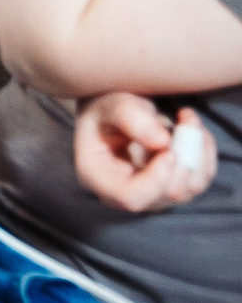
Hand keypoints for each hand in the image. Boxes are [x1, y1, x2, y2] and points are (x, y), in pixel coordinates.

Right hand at [75, 92, 216, 212]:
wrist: (114, 111)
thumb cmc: (105, 108)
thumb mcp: (110, 104)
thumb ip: (130, 118)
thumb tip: (162, 141)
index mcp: (98, 176)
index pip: (130, 197)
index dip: (155, 179)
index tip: (169, 151)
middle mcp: (126, 193)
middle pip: (167, 193)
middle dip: (184, 156)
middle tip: (185, 117)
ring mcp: (152, 194)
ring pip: (189, 188)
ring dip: (198, 151)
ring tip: (187, 117)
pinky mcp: (174, 187)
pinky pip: (200, 179)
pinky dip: (204, 152)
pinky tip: (192, 129)